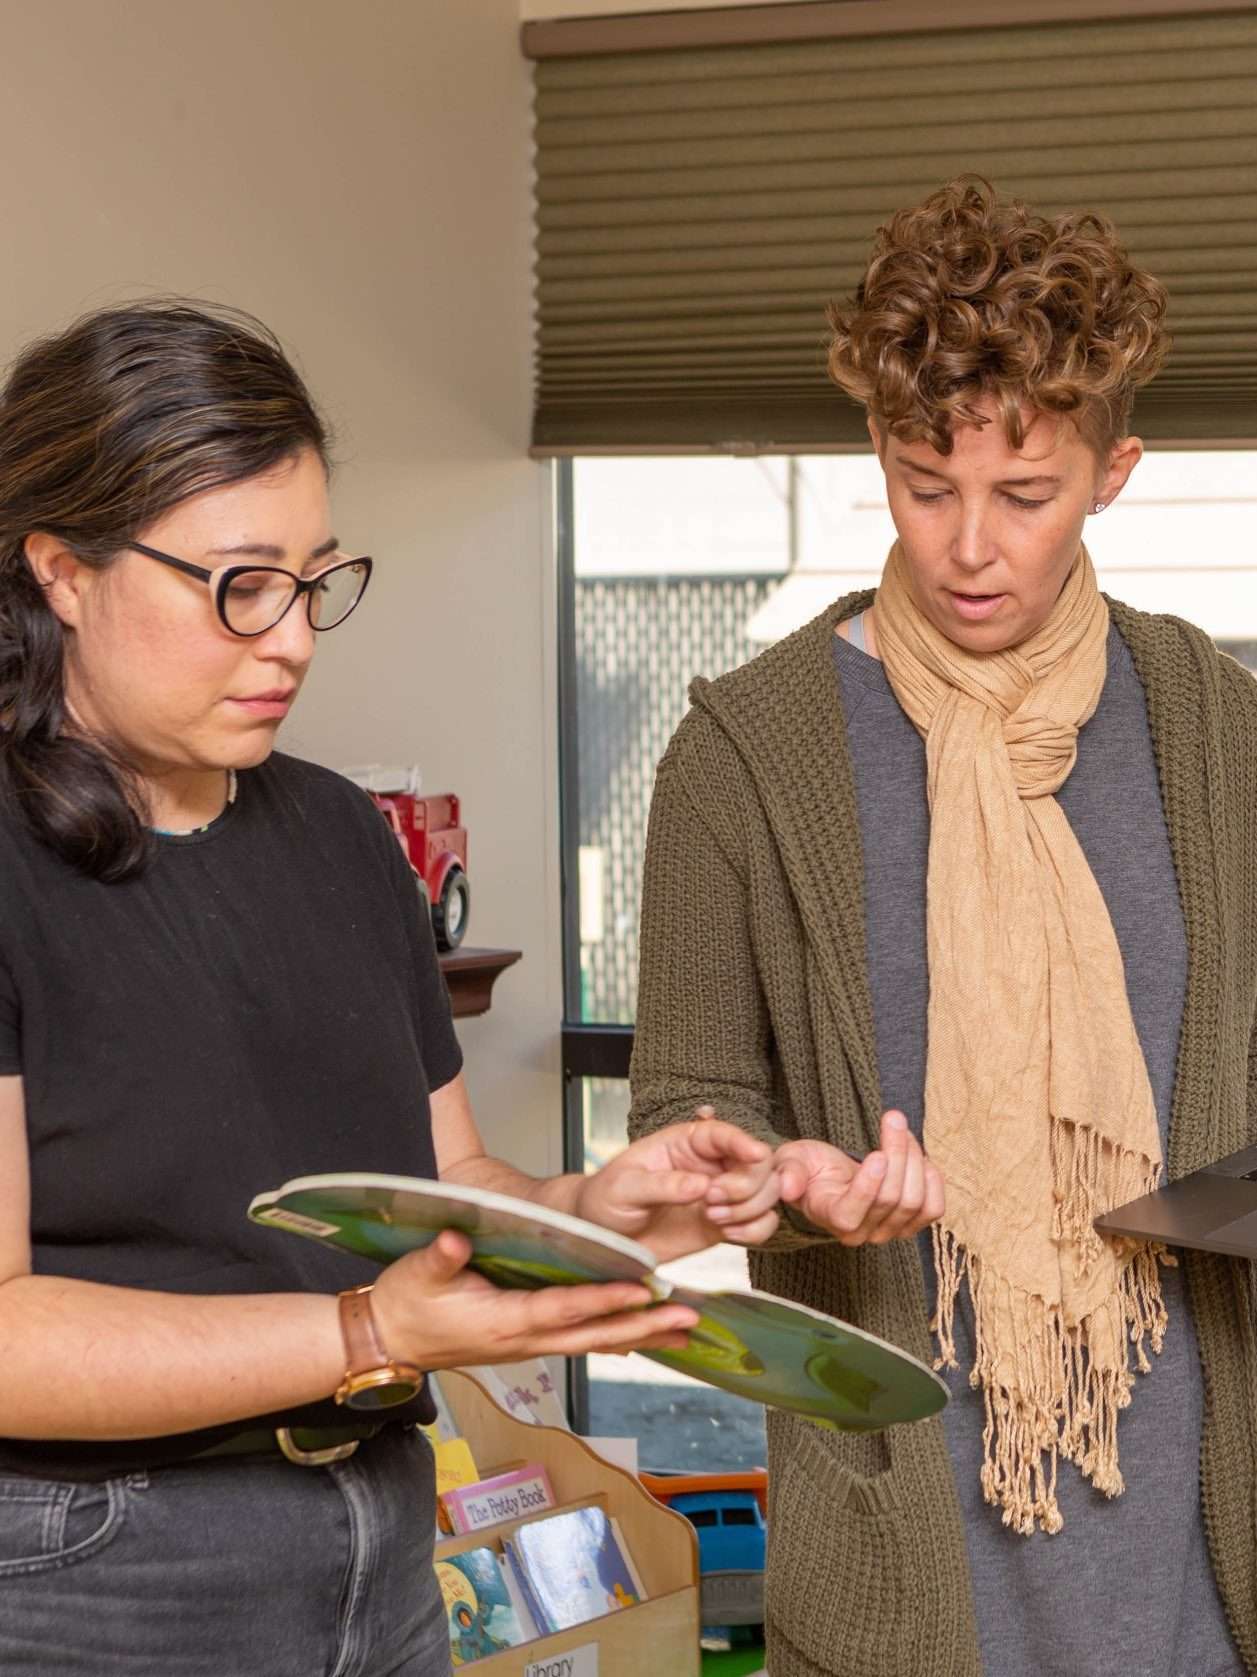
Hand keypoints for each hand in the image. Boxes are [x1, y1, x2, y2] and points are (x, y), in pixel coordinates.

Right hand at [370, 1231, 698, 1370]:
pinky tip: (642, 1334)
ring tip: (684, 1327)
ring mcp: (529, 1344)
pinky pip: (581, 1339)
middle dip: (644, 1326)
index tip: (642, 1290)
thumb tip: (457, 1238)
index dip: (604, 1300)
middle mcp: (525, 1340)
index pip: (564, 1308)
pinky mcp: (528, 1340)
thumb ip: (441, 1257)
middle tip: (689, 1318)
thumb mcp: (416, 1275)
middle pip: (594, 1335)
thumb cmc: (404, 1306)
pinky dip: (615, 1336)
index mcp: (504, 1322)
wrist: (387, 1342)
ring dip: (640, 1334)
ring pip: (594, 1341)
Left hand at [575, 1111, 782, 1262]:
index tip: (755, 1154)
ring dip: (751, 1208)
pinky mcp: (725, 1224)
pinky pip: (761, 1224)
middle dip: (746, 1184)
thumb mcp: (624, 1187)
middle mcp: (709, 1165)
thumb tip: (701, 1185)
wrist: (603, 1241)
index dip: (744, 1141)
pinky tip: (729, 1235)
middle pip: (757, 1163)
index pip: (723, 1134)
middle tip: (713, 1201)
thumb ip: (663, 1185)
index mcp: (685, 1142)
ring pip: (766, 1192)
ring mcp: (721, 1195)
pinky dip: (755, 1230)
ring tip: (715, 1218)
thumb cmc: (606, 1200)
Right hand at [776, 1111, 943, 1246]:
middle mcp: (860, 1234)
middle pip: (891, 1200)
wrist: (829, 1178)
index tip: (877, 1154)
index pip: (851, 1215)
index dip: (868, 1186)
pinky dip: (932, 1180)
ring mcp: (887, 1232)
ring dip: (914, 1159)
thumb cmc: (809, 1167)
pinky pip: (932, 1210)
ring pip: (914, 1202)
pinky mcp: (909, 1225)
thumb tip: (787, 1186)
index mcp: (829, 1218)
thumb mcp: (790, 1161)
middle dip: (897, 1154)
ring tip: (901, 1130)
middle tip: (893, 1118)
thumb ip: (788, 1172)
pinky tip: (919, 1157)